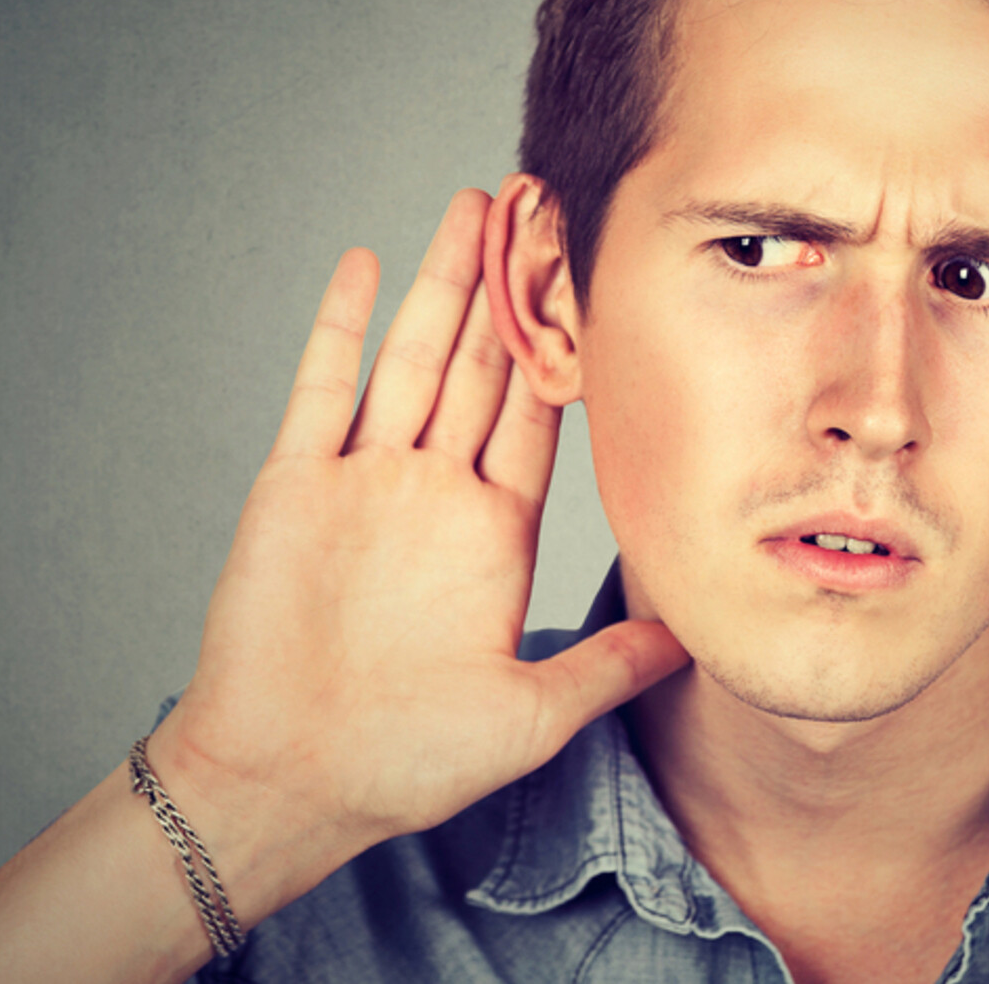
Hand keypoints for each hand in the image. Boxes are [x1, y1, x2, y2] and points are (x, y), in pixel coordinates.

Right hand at [150, 188, 688, 872]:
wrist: (290, 783)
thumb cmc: (405, 761)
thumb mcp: (532, 713)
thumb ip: (610, 668)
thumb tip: (698, 640)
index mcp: (492, 534)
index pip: (537, 416)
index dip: (563, 349)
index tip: (591, 280)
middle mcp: (433, 494)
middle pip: (479, 367)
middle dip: (508, 288)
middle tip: (538, 206)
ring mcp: (363, 482)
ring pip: (410, 359)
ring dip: (440, 285)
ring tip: (472, 209)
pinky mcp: (295, 486)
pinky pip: (321, 391)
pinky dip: (339, 327)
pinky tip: (364, 265)